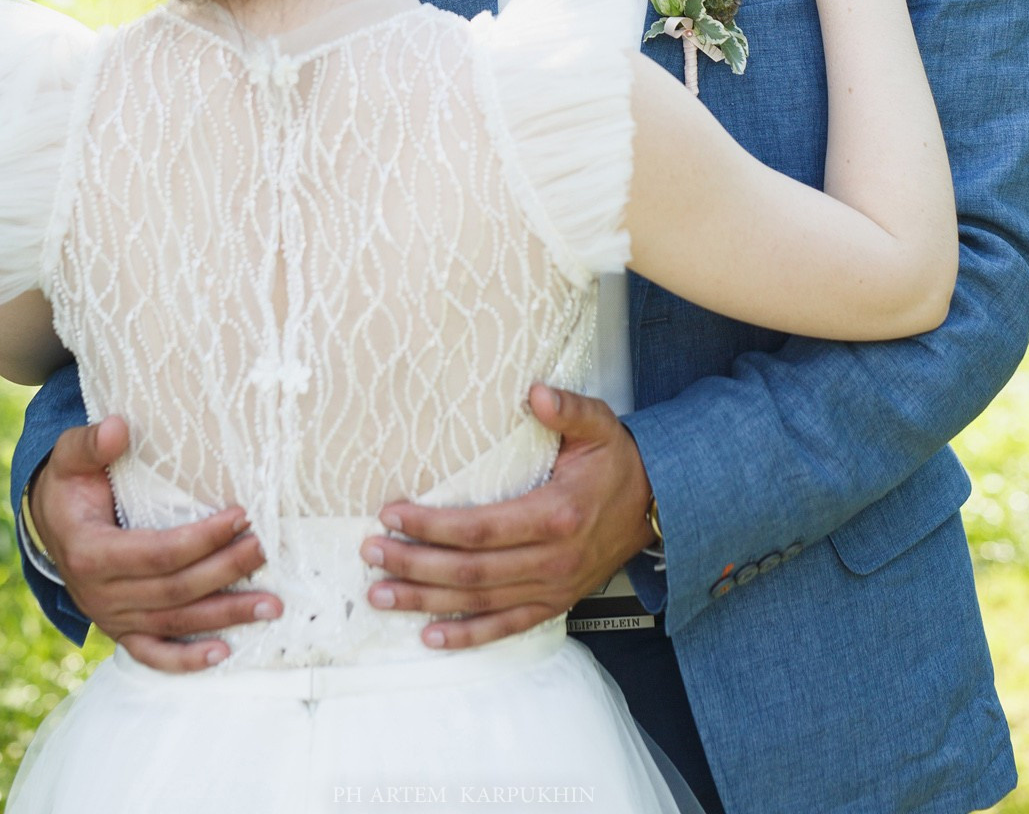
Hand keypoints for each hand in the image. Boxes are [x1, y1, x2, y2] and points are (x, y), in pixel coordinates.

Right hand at [28, 415, 281, 671]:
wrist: (50, 524)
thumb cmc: (71, 484)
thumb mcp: (71, 457)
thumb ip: (93, 443)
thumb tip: (119, 428)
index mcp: (90, 552)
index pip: (158, 552)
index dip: (202, 539)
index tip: (242, 516)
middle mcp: (100, 594)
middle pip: (174, 590)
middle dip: (225, 571)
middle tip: (265, 549)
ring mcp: (111, 618)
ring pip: (174, 624)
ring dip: (224, 617)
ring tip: (271, 606)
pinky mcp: (120, 631)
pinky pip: (152, 654)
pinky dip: (186, 661)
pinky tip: (224, 654)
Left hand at [358, 384, 653, 650]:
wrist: (657, 506)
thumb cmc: (617, 461)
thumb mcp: (599, 424)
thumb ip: (566, 408)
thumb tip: (535, 393)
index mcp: (557, 514)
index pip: (481, 527)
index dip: (433, 525)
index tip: (392, 513)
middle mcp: (552, 560)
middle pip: (471, 571)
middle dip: (415, 563)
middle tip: (371, 552)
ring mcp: (553, 587)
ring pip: (480, 602)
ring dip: (426, 599)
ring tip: (380, 594)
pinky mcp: (554, 604)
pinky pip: (505, 626)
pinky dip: (467, 634)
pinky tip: (430, 635)